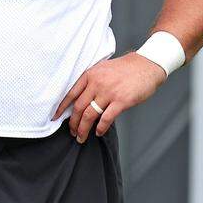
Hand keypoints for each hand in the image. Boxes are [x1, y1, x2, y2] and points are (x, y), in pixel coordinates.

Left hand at [53, 53, 167, 141]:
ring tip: (82, 137)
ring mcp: (109, 92)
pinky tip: (98, 132)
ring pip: (90, 115)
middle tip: (72, 132)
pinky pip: (106, 118)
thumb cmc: (126, 68)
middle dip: (73, 123)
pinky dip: (100, 128)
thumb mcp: (104, 69)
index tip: (55, 117)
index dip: (62, 107)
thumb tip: (82, 101)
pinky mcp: (121, 101)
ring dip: (84, 129)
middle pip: (79, 107)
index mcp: (91, 75)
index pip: (71, 93)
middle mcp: (97, 83)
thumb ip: (92, 82)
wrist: (147, 65)